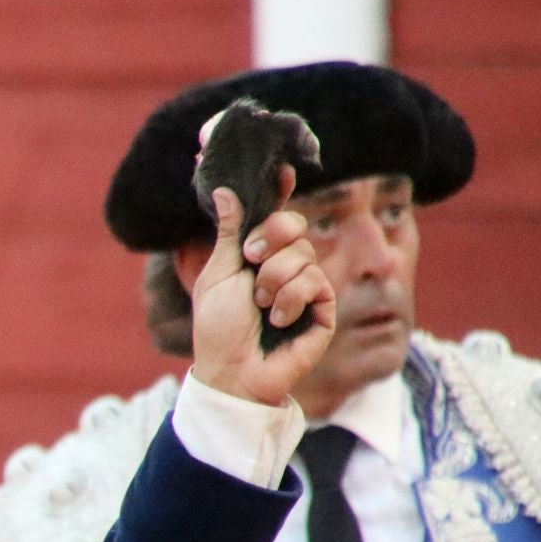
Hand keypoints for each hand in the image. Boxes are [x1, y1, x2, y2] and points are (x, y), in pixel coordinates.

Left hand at [189, 186, 336, 405]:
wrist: (233, 371)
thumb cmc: (218, 328)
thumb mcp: (217, 275)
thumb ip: (228, 234)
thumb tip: (223, 191)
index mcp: (258, 255)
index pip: (275, 215)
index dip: (281, 192)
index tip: (282, 171)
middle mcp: (285, 266)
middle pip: (293, 225)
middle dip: (270, 239)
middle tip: (252, 260)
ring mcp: (307, 286)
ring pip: (303, 254)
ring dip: (274, 280)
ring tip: (260, 307)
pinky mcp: (323, 307)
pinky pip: (314, 282)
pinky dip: (290, 300)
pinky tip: (279, 321)